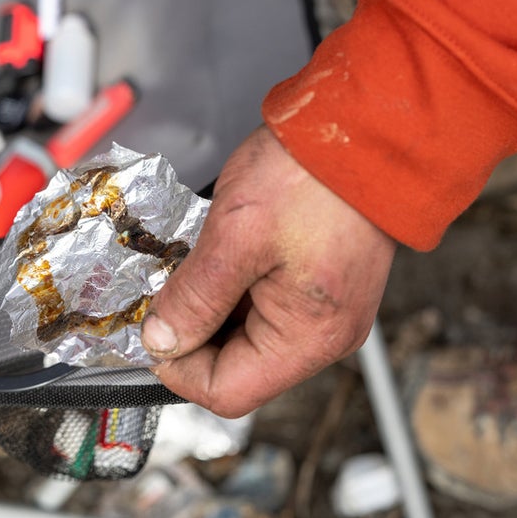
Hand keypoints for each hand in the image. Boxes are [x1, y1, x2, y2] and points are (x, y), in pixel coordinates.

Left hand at [141, 126, 396, 417]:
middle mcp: (327, 336)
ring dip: (213, 308)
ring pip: (250, 337)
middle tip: (162, 290)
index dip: (176, 367)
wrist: (368, 125)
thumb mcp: (235, 233)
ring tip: (193, 264)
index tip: (148, 330)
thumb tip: (161, 341)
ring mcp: (330, 312)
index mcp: (310, 336)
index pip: (227, 392)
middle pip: (240, 368)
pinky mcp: (326, 288)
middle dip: (193, 333)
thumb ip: (194, 297)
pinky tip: (221, 255)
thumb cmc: (314, 173)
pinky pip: (270, 308)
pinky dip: (237, 289)